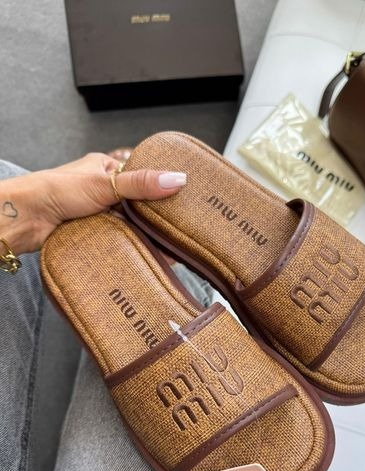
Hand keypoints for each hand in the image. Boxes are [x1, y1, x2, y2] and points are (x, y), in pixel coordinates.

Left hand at [0, 152, 185, 254]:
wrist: (26, 218)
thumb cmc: (58, 190)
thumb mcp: (106, 183)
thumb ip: (141, 183)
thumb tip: (177, 179)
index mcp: (106, 168)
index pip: (142, 175)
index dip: (161, 186)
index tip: (183, 198)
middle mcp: (103, 189)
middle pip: (138, 203)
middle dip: (154, 216)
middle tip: (178, 228)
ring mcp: (98, 212)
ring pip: (129, 223)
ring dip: (142, 233)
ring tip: (167, 245)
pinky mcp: (93, 231)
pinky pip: (119, 237)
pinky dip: (130, 243)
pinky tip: (146, 253)